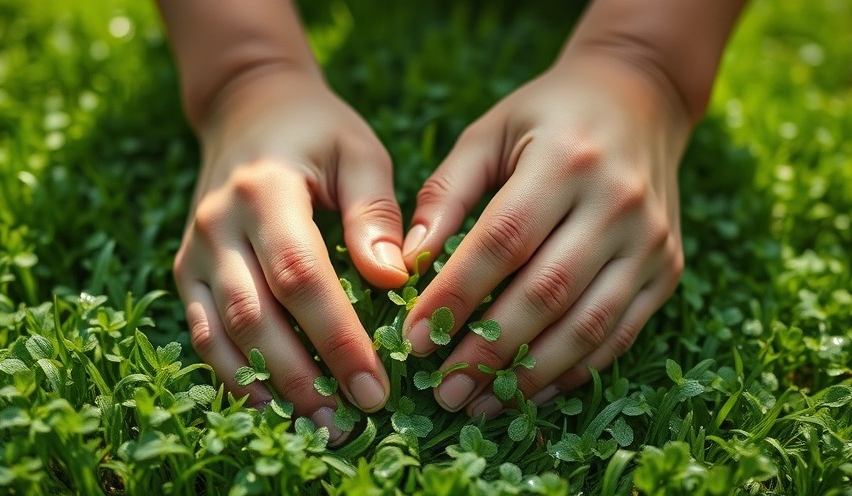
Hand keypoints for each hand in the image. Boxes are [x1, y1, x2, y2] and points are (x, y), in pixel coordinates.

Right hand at [173, 67, 406, 442]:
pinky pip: (201, 331)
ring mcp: (194, 250)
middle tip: (351, 422)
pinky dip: (231, 373)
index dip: (337, 335)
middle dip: (305, 376)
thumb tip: (395, 281)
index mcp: (266, 190)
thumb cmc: (316, 131)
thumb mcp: (358, 152)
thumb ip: (374, 213)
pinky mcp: (185, 269)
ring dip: (267, 386)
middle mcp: (218, 224)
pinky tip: (268, 405)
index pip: (301, 275)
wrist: (247, 108)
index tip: (376, 384)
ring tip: (316, 426)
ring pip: (222, 332)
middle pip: (257, 315)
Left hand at [401, 52, 688, 416]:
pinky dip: (573, 370)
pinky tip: (531, 390)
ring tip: (480, 405)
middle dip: (488, 350)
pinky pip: (620, 333)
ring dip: (530, 375)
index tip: (414, 339)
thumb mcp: (490, 133)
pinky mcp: (669, 269)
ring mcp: (651, 241)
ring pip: (587, 325)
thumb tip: (404, 265)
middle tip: (442, 391)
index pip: (503, 241)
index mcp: (567, 160)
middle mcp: (618, 203)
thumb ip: (446, 193)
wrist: (641, 98)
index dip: (456, 296)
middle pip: (547, 292)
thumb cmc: (548, 116)